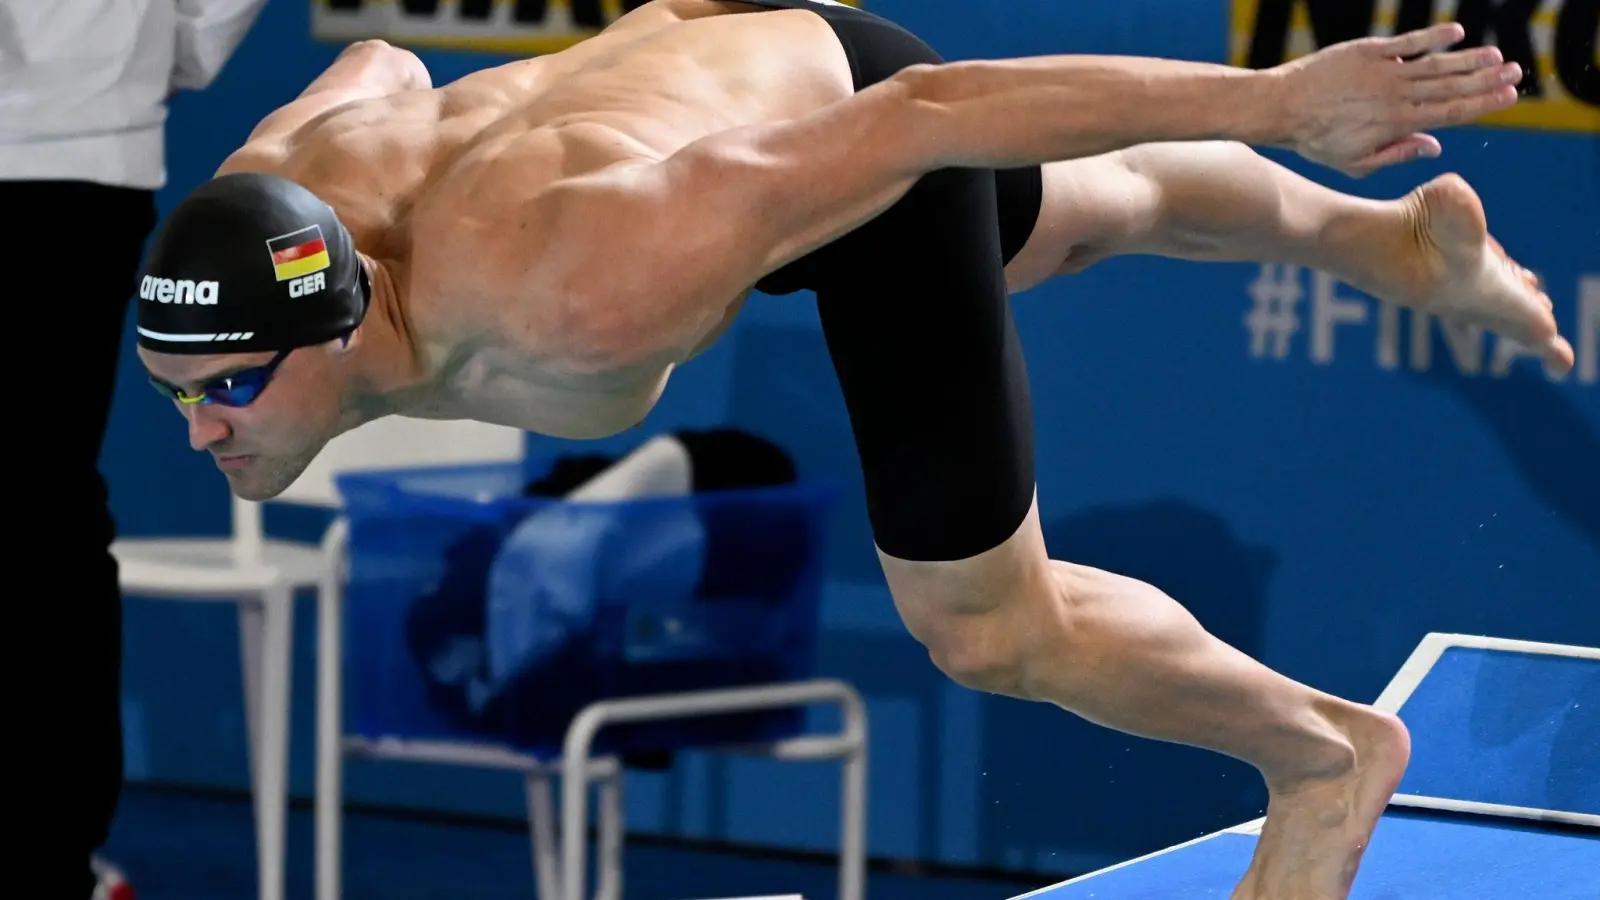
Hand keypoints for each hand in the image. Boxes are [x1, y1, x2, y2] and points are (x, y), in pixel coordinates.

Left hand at [1270, 23, 1520, 177]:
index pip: (1449, 114)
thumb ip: (1397, 153)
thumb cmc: (1315, 140)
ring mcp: (1383, 72)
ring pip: (1435, 65)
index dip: (1482, 104)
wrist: (1280, 108)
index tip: (1508, 97)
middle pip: (1451, 87)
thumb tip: (1435, 144)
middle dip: (1486, 80)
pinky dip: (1432, 36)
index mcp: (1396, 125)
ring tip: (1497, 56)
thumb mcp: (1355, 162)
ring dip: (1468, 60)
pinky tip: (1456, 32)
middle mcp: (1395, 97)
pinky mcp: (1368, 52)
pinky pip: (1407, 43)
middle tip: (1516, 73)